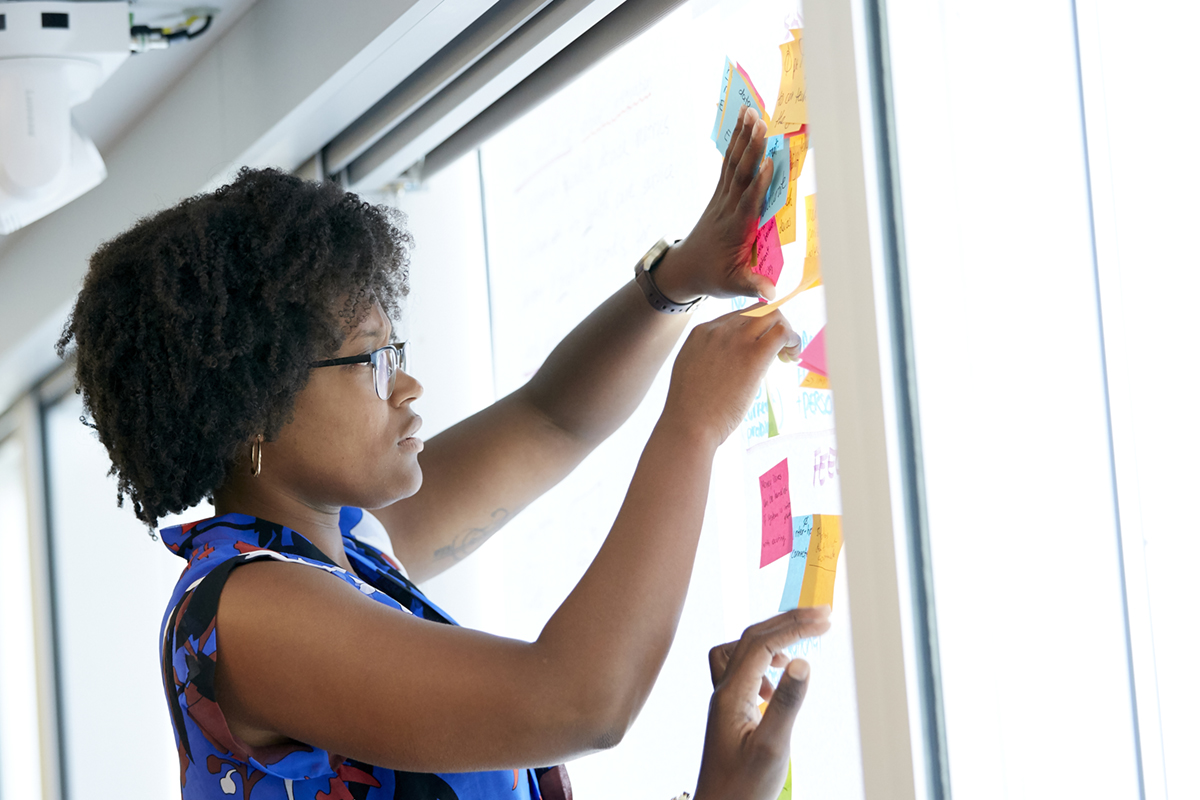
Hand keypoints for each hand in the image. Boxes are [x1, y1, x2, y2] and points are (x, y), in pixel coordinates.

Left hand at [653, 106, 777, 302]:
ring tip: (751, 113)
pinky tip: (743, 124)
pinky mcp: (719, 195)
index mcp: (735, 230)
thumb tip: (770, 294)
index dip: (758, 184)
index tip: (770, 162)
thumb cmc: (713, 277)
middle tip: (761, 124)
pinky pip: (728, 165)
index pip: (748, 204)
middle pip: (739, 176)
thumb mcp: (733, 286)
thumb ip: (752, 286)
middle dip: (751, 150)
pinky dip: (735, 144)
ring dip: (742, 139)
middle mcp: (727, 210)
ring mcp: (721, 199)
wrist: (685, 269)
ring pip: (732, 165)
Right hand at [663, 306, 798, 446]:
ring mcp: (736, 340)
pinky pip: (782, 333)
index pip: (738, 317)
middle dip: (774, 325)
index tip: (762, 350)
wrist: (689, 424)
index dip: (756, 330)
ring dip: (787, 331)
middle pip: (758, 310)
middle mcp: (719, 330)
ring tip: (787, 355)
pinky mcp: (753, 355)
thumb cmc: (691, 409)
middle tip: (779, 350)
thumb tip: (732, 361)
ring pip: (773, 315)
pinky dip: (793, 340)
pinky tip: (791, 358)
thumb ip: (710, 358)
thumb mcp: (692, 370)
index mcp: (703, 332)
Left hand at [694, 608, 831, 799]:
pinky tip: (774, 686)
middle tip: (823, 615)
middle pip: (751, 638)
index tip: (826, 620)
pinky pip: (740, 671)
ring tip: (799, 643)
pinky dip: (761, 663)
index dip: (795, 626)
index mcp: (731, 694)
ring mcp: (724, 701)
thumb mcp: (772, 748)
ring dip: (770, 638)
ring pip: (740, 649)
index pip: (763, 643)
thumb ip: (787, 704)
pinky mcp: (730, 713)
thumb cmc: (744, 789)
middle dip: (787, 621)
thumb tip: (802, 662)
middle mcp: (723, 691)